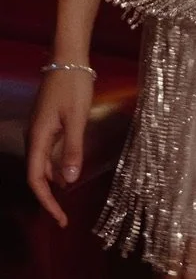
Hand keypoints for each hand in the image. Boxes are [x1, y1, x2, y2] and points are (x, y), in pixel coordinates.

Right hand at [26, 71, 92, 226]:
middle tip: (64, 216)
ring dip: (54, 180)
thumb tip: (69, 182)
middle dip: (50, 196)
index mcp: (38, 137)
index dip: (46, 201)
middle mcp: (34, 136)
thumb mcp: (77, 118)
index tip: (59, 219)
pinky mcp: (47, 122)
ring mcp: (39, 129)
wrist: (68, 59)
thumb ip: (73, 149)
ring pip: (43, 162)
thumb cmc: (74, 87)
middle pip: (37, 174)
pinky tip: (68, 170)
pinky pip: (48, 151)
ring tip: (68, 198)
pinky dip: (57, 164)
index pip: (36, 179)